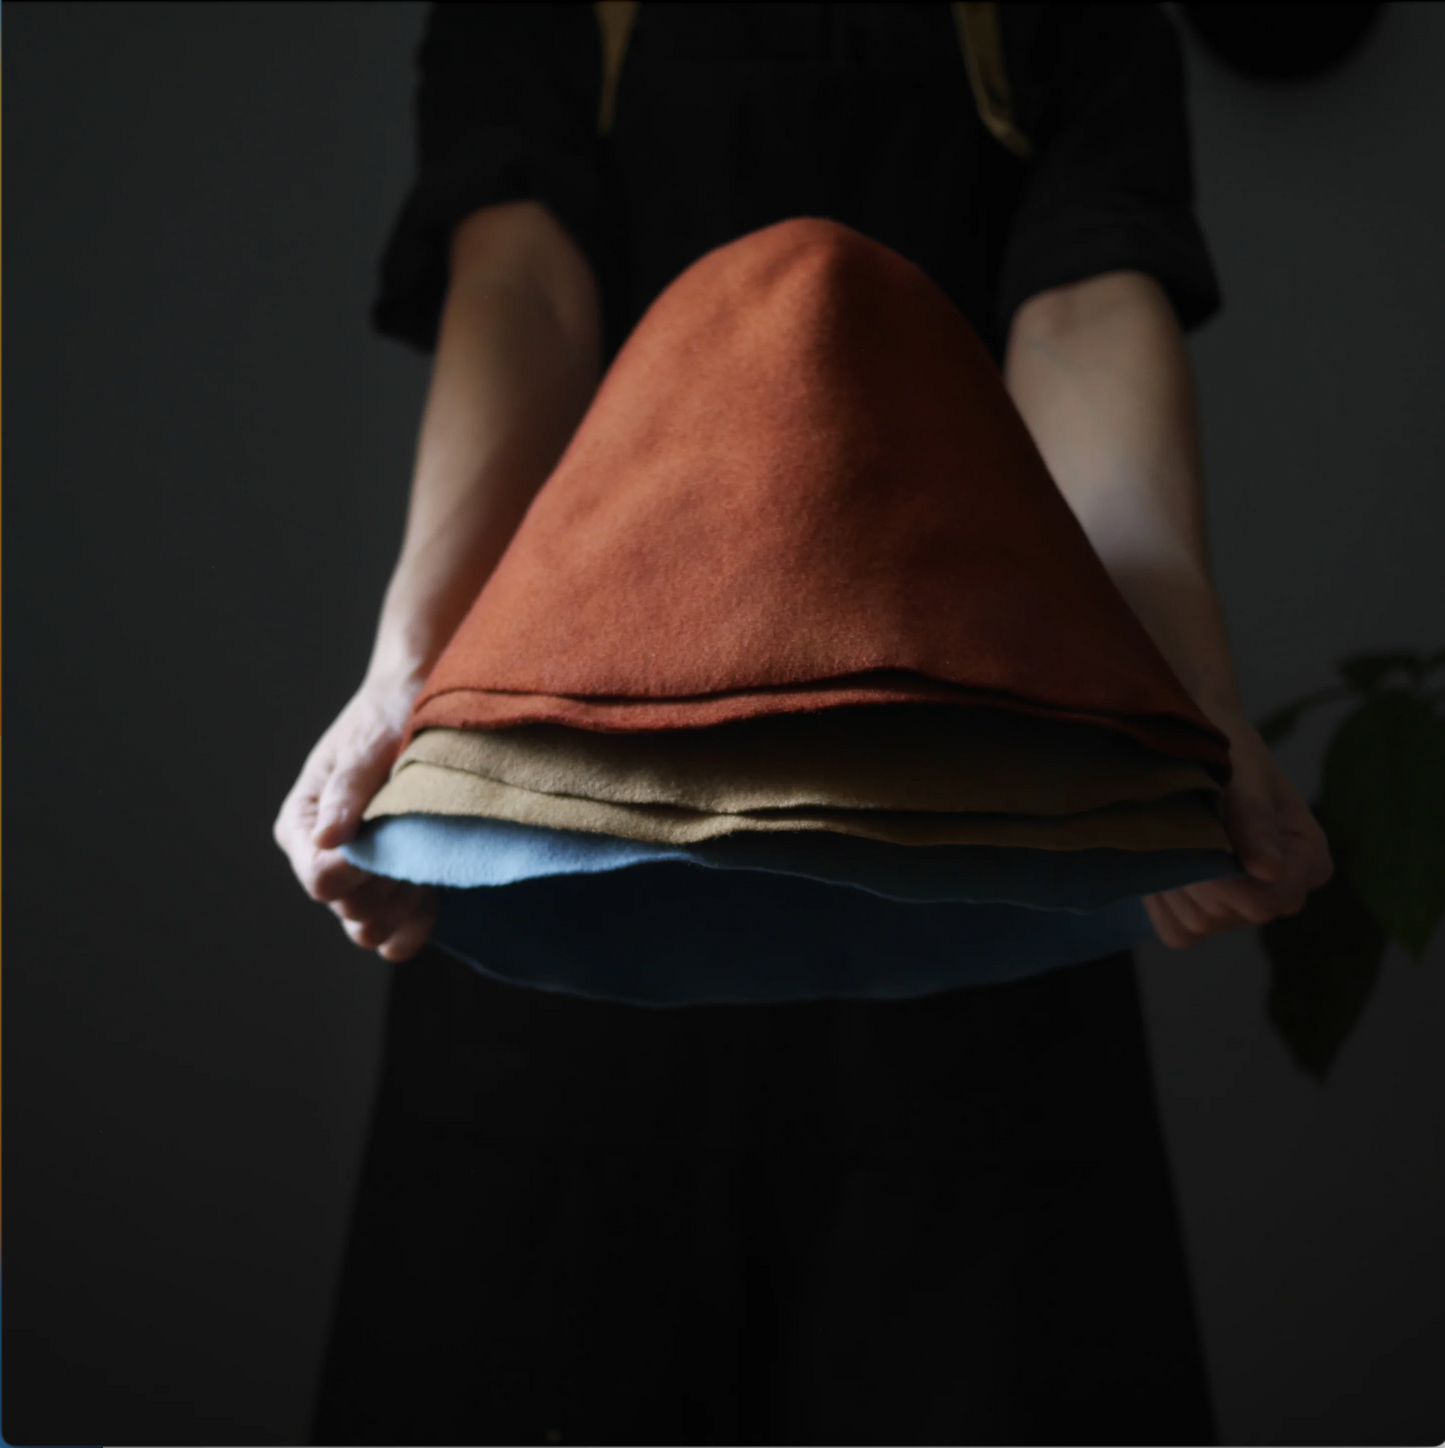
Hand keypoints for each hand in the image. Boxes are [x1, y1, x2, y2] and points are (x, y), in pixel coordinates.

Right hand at [273, 675, 436, 961]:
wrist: (422, 708)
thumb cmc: (387, 718)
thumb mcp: (366, 746)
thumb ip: (346, 792)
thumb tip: (324, 838)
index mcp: (301, 826)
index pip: (320, 880)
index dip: (357, 871)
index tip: (388, 837)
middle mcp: (322, 859)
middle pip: (350, 910)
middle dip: (387, 885)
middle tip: (414, 839)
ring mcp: (359, 879)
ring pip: (372, 928)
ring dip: (404, 901)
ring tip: (424, 855)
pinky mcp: (393, 889)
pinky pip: (398, 937)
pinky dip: (416, 922)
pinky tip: (432, 892)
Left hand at [1144, 709, 1333, 948]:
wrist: (1188, 740)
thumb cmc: (1224, 747)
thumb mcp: (1242, 771)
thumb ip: (1254, 818)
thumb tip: (1269, 870)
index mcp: (1308, 857)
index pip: (1269, 900)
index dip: (1228, 878)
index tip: (1203, 834)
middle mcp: (1283, 889)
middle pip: (1232, 913)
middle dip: (1197, 874)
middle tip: (1181, 826)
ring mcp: (1242, 905)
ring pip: (1201, 924)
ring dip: (1174, 883)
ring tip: (1171, 838)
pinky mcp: (1204, 912)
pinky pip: (1178, 932)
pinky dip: (1161, 902)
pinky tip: (1161, 863)